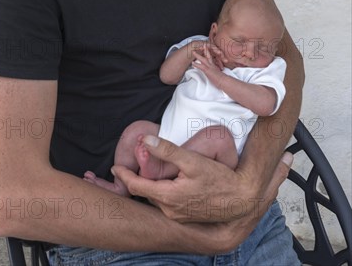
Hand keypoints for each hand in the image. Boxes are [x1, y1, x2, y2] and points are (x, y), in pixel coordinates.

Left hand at [112, 135, 292, 225]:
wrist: (241, 198)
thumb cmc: (219, 179)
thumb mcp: (192, 160)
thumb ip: (168, 150)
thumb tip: (146, 140)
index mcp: (168, 196)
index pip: (137, 186)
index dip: (124, 176)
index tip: (114, 168)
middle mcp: (170, 210)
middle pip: (145, 194)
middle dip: (134, 181)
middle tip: (126, 169)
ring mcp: (179, 216)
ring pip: (156, 199)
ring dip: (148, 187)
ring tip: (144, 173)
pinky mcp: (187, 216)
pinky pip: (166, 204)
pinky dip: (160, 193)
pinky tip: (165, 183)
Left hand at [192, 43, 223, 85]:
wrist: (225, 82)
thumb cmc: (222, 80)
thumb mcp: (218, 74)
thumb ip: (216, 71)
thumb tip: (214, 72)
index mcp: (214, 65)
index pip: (211, 57)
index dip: (207, 53)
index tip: (204, 49)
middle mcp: (212, 65)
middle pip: (208, 55)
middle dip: (204, 50)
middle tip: (200, 46)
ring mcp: (210, 67)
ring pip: (204, 59)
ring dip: (198, 55)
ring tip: (193, 52)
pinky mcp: (208, 70)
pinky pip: (201, 66)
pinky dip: (196, 64)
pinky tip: (193, 63)